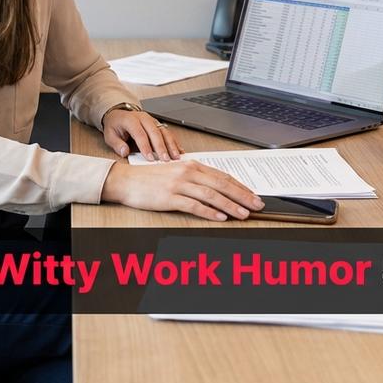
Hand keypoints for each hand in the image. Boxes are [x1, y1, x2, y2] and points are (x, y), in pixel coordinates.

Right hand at [100, 161, 264, 221]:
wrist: (126, 181)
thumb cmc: (150, 179)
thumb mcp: (176, 173)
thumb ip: (195, 179)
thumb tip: (217, 189)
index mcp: (191, 165)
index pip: (222, 176)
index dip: (240, 186)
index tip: (254, 195)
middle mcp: (187, 172)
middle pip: (221, 184)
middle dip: (242, 196)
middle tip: (257, 205)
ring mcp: (178, 185)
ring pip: (211, 195)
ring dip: (230, 205)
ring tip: (243, 214)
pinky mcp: (169, 197)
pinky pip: (193, 205)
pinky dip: (209, 211)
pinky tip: (220, 217)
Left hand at [102, 109, 181, 160]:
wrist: (119, 115)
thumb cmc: (115, 126)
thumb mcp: (109, 135)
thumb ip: (116, 144)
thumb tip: (124, 152)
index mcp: (131, 120)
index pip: (140, 134)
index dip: (145, 147)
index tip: (150, 158)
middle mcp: (144, 118)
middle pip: (155, 133)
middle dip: (161, 147)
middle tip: (165, 159)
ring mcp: (152, 120)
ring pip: (164, 132)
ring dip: (171, 145)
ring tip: (176, 157)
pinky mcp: (158, 124)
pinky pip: (168, 133)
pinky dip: (174, 142)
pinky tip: (179, 151)